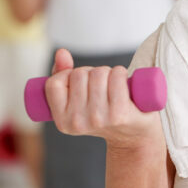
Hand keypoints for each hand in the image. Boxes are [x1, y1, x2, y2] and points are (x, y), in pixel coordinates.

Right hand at [43, 49, 160, 148]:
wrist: (133, 135)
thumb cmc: (103, 113)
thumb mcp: (77, 100)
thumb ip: (62, 75)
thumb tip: (61, 52)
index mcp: (62, 122)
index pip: (54, 83)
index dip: (67, 75)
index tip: (80, 82)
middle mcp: (78, 122)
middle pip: (79, 74)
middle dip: (91, 73)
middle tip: (101, 86)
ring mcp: (99, 119)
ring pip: (99, 73)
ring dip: (108, 72)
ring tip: (112, 86)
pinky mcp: (120, 114)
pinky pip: (117, 76)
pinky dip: (121, 73)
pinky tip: (124, 84)